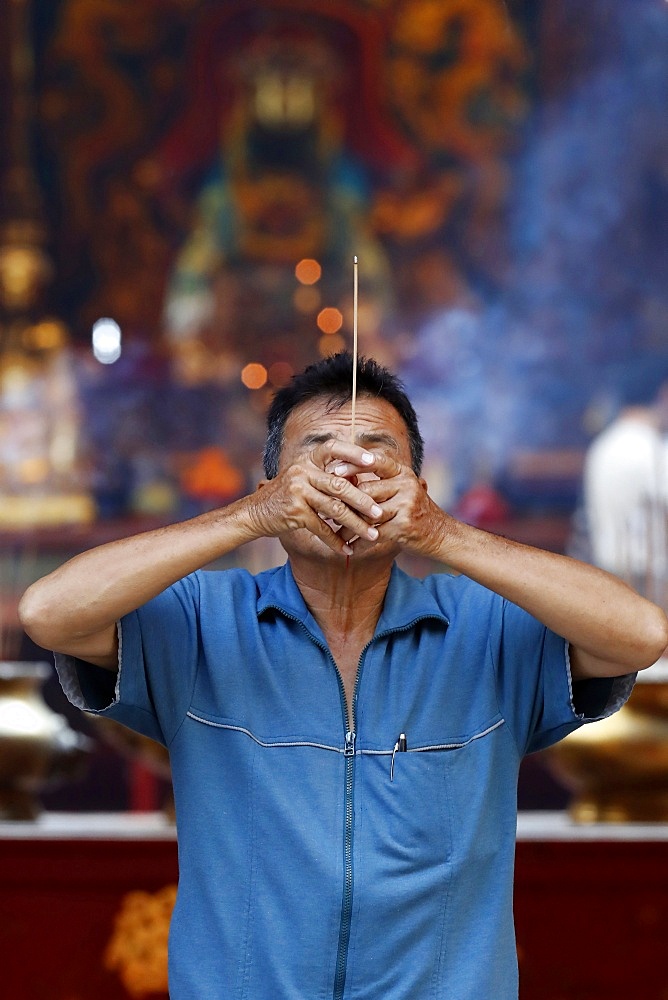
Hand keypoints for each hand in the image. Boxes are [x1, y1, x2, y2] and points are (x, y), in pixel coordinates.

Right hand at [243, 440, 385, 554]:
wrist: (255, 513)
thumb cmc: (286, 496)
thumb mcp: (304, 480)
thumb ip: (327, 478)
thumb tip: (359, 481)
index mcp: (307, 460)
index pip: (332, 448)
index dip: (354, 452)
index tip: (374, 461)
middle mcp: (302, 472)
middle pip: (340, 485)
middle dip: (363, 501)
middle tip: (380, 513)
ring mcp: (298, 491)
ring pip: (334, 508)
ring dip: (355, 524)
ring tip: (372, 535)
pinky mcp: (295, 511)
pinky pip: (322, 527)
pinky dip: (335, 540)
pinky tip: (346, 549)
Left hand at [336, 452, 452, 559]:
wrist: (441, 535)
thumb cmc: (414, 512)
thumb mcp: (402, 490)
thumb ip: (380, 483)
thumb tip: (343, 478)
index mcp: (403, 473)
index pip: (375, 461)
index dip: (353, 464)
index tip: (332, 471)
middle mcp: (406, 484)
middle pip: (366, 490)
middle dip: (345, 503)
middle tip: (328, 512)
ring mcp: (406, 504)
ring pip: (367, 514)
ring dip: (349, 527)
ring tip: (336, 534)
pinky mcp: (405, 525)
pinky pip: (375, 533)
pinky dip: (360, 543)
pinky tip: (350, 547)